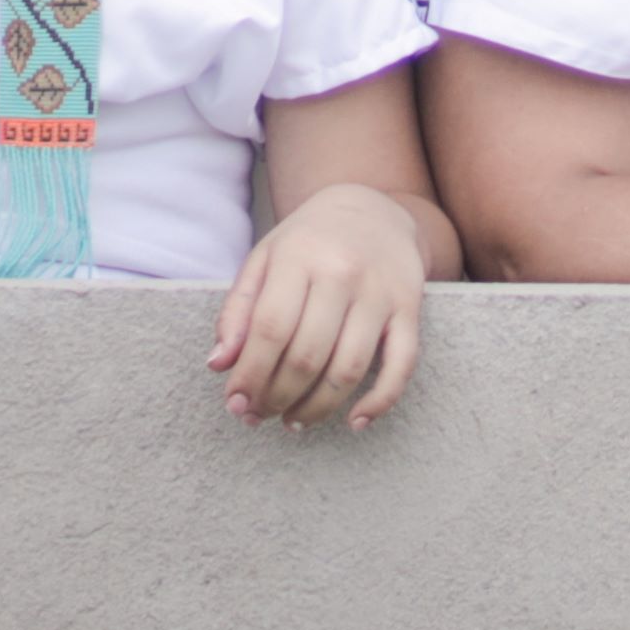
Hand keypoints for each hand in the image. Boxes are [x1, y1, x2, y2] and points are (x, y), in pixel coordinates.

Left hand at [208, 179, 425, 430]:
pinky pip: (402, 364)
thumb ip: (238, 310)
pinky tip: (355, 421)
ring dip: (317, 408)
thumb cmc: (309, 241)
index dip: (250, 375)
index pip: (270, 329)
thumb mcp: (264, 259)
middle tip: (261, 415)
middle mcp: (342, 273)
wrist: (373, 208)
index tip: (237, 404)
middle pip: (306, 356)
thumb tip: (219, 365)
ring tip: (294, 421)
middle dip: (277, 398)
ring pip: (348, 368)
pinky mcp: (410, 308)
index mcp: (299, 257)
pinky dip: (380, 401)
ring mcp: (380, 292)